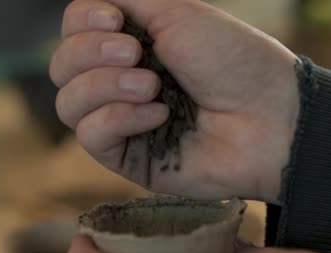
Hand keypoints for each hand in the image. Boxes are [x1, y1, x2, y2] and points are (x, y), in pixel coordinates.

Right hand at [50, 0, 299, 202]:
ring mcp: (123, 122)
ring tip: (151, 86)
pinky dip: (119, 118)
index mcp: (132, 44)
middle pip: (62, 67)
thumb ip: (125, 0)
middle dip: (90, 53)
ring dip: (104, 86)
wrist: (269, 115)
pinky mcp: (129, 159)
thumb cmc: (234, 60)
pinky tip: (157, 115)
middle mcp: (121, 82)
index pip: (73, 31)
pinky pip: (91, 137)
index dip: (82, 23)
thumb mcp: (178, 12)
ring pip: (68, 103)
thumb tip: (91, 0)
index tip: (115, 21)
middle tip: (137, 53)